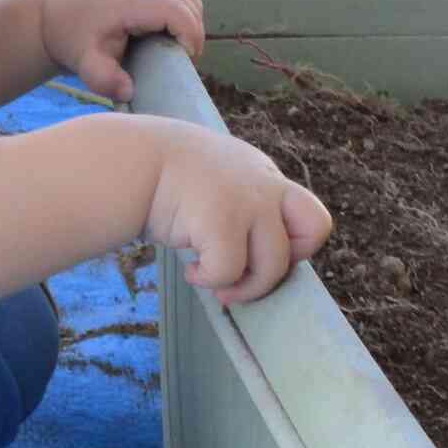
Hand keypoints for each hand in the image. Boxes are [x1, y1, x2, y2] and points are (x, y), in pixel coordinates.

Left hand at [40, 0, 204, 103]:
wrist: (55, 17)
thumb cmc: (73, 42)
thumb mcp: (85, 65)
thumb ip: (104, 80)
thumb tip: (128, 91)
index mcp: (127, 1)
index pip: (175, 10)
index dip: (190, 34)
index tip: (186, 60)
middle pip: (187, 0)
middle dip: (194, 32)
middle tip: (184, 60)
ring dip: (192, 20)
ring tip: (179, 46)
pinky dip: (185, 8)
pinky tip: (173, 30)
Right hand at [145, 124, 332, 304]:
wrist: (135, 162)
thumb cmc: (171, 179)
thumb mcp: (221, 181)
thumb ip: (246, 208)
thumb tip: (256, 263)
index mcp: (266, 179)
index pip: (312, 217)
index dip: (295, 246)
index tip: (256, 254)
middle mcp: (265, 187)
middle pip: (312, 236)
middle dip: (282, 266)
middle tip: (248, 277)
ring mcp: (247, 202)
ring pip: (273, 266)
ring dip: (242, 285)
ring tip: (210, 278)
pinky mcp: (222, 221)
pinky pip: (229, 272)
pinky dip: (210, 280)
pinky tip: (191, 270)